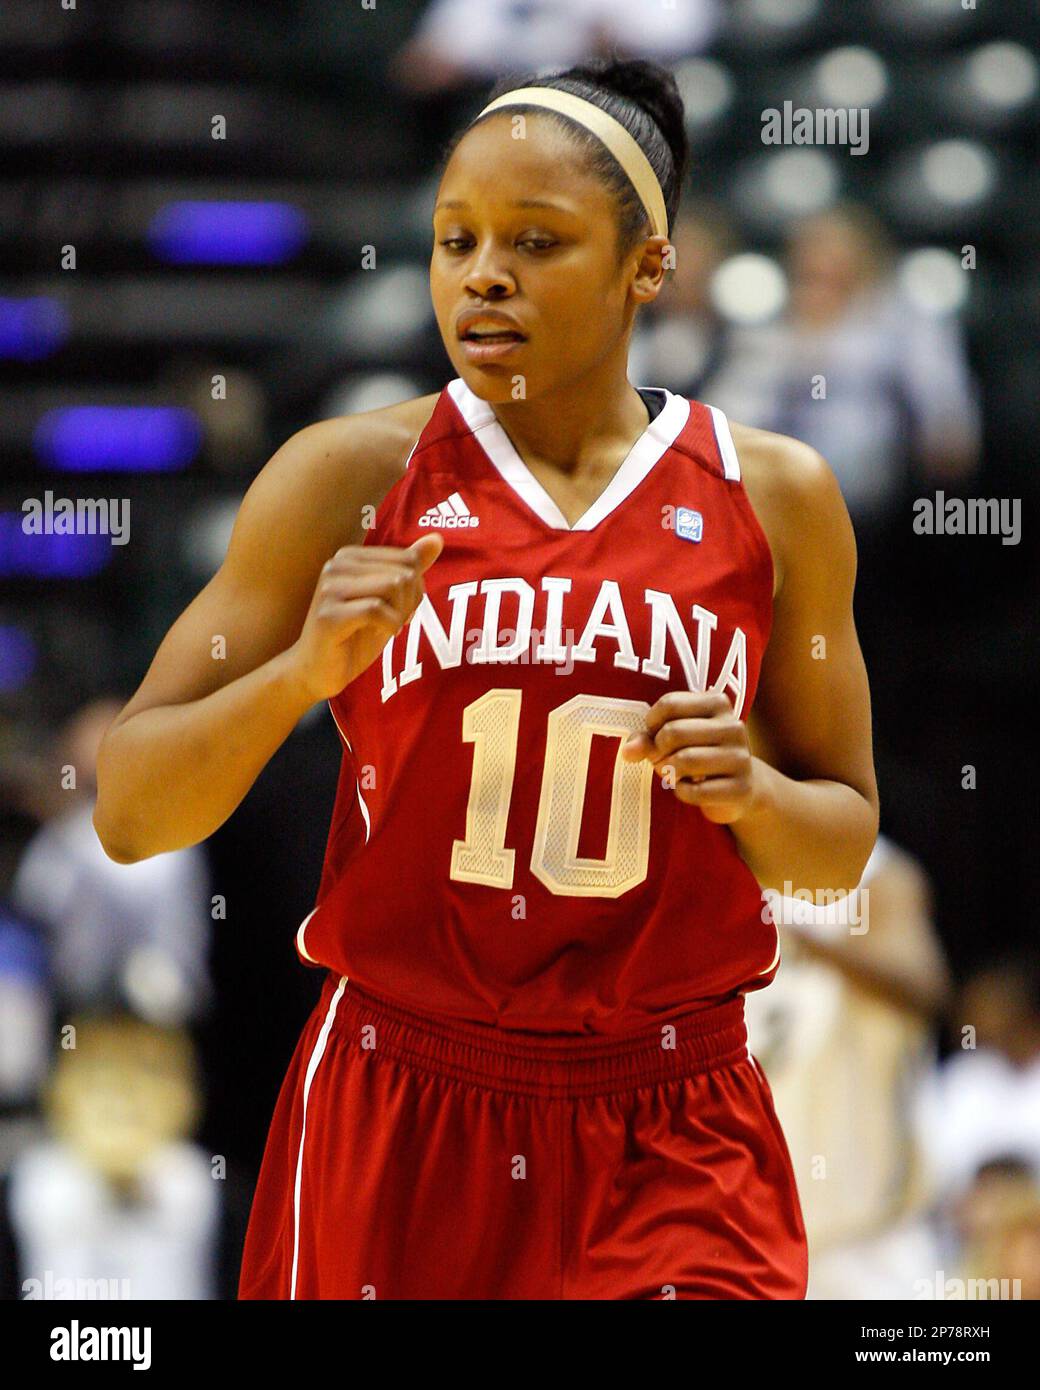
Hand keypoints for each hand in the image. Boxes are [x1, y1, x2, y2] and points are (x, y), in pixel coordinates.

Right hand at [287, 534, 442, 702]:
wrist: (318, 670)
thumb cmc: (355, 634)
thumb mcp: (390, 599)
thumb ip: (411, 567)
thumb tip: (437, 539)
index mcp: (350, 556)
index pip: (408, 559)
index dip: (415, 589)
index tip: (400, 609)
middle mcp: (337, 565)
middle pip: (403, 573)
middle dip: (408, 603)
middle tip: (393, 622)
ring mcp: (330, 588)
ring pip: (393, 586)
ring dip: (399, 615)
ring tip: (386, 628)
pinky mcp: (329, 614)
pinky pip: (377, 610)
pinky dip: (389, 626)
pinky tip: (381, 635)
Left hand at [620, 690, 761, 824]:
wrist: (740, 789)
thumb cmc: (700, 755)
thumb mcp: (675, 739)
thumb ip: (648, 739)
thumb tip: (628, 751)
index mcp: (718, 704)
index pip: (670, 703)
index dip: (652, 723)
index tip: (655, 735)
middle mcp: (733, 726)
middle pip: (674, 731)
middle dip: (657, 750)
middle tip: (659, 760)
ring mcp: (740, 757)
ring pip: (685, 760)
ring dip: (667, 771)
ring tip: (671, 774)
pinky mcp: (740, 788)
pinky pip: (695, 791)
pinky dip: (682, 792)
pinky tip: (688, 789)